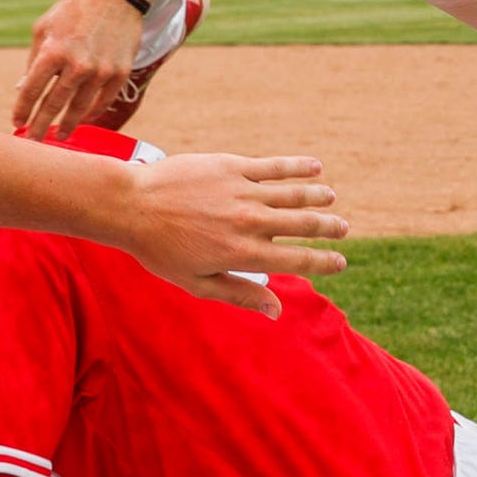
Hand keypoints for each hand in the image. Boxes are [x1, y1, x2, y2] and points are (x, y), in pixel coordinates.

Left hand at [13, 0, 145, 136]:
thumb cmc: (74, 10)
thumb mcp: (44, 28)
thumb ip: (32, 59)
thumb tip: (22, 89)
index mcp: (53, 51)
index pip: (32, 90)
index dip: (22, 110)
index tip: (17, 123)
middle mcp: (76, 65)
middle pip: (54, 105)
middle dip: (40, 126)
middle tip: (32, 141)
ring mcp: (100, 71)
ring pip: (80, 109)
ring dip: (67, 125)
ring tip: (60, 136)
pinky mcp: (119, 73)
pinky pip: (103, 101)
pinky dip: (92, 113)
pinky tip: (84, 119)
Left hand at [115, 153, 348, 315]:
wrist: (132, 206)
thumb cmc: (160, 250)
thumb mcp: (198, 283)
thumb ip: (240, 294)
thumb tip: (276, 310)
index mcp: (243, 255)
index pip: (297, 259)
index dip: (324, 262)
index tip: (340, 262)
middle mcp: (250, 223)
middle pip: (303, 225)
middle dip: (329, 228)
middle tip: (344, 229)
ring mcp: (243, 192)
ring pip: (294, 194)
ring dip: (318, 196)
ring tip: (331, 198)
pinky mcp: (232, 166)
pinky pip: (273, 166)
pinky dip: (298, 166)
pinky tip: (315, 166)